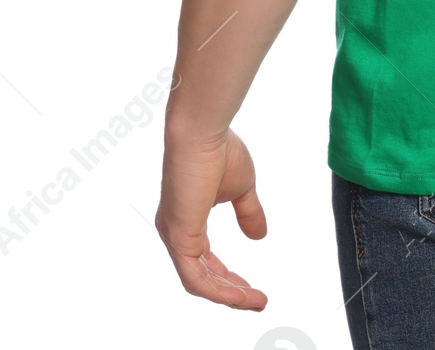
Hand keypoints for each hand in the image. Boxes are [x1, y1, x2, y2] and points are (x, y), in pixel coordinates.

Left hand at [155, 126, 268, 309]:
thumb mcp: (241, 189)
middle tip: (258, 300)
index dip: (229, 277)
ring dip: (229, 296)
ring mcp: (175, 235)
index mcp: (187, 219)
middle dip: (232, 291)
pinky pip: (196, 278)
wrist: (203, 132)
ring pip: (199, 282)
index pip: (206, 260)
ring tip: (256, 302)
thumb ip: (248, 213)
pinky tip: (240, 295)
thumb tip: (259, 236)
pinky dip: (219, 290)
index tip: (254, 288)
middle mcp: (176, 231)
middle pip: (202, 276)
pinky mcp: (179, 236)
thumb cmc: (219, 151)